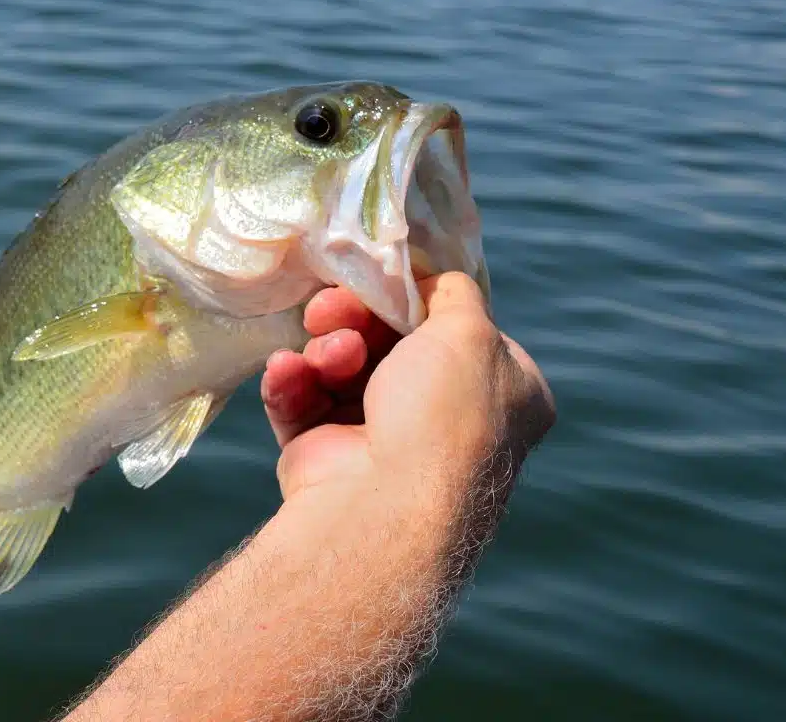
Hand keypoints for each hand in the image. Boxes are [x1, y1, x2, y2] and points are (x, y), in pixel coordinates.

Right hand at [260, 273, 554, 502]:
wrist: (385, 506)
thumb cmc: (443, 414)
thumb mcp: (471, 332)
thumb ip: (455, 294)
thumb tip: (434, 280)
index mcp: (499, 394)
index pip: (456, 331)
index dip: (416, 301)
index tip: (384, 280)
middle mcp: (445, 418)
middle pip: (389, 341)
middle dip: (355, 318)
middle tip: (329, 306)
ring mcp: (382, 438)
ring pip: (341, 365)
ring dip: (327, 349)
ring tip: (326, 355)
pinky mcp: (326, 452)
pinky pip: (303, 399)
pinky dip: (292, 381)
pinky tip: (287, 371)